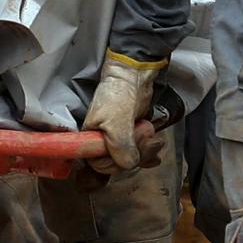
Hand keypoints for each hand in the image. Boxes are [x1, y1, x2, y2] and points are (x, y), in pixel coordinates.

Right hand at [82, 51, 163, 172]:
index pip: (99, 165)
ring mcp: (115, 139)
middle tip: (146, 139)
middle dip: (136, 154)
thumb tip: (129, 164)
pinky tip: (154, 149)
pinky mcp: (128, 136)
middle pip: (117, 163)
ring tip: (152, 137)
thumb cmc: (118, 95)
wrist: (134, 77)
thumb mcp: (116, 122)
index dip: (116, 163)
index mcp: (88, 139)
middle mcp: (99, 141)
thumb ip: (120, 147)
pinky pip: (137, 153)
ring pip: (130, 159)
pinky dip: (148, 153)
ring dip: (145, 152)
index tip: (129, 152)